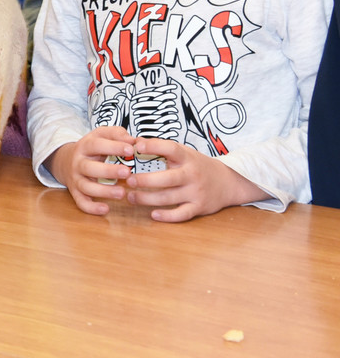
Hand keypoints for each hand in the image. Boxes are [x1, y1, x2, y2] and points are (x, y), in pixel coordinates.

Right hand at [47, 126, 135, 214]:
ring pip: (86, 186)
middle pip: (89, 167)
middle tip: (127, 172)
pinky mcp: (75, 192)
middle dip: (108, 171)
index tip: (131, 149)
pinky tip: (105, 209)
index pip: (97, 144)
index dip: (113, 146)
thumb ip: (117, 134)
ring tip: (122, 193)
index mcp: (85, 146)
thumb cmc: (92, 148)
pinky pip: (81, 202)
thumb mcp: (101, 135)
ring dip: (103, 191)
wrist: (65, 160)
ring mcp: (76, 178)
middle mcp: (78, 162)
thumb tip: (134, 141)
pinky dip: (91, 208)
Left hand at [123, 138, 266, 221]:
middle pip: (167, 179)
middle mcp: (192, 175)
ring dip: (147, 199)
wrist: (228, 182)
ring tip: (130, 197)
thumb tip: (134, 141)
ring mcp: (196, 192)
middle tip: (129, 180)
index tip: (137, 147)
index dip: (154, 146)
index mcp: (187, 158)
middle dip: (146, 180)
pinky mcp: (199, 207)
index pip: (171, 149)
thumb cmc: (198, 166)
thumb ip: (161, 148)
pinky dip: (167, 216)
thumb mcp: (184, 153)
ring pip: (169, 198)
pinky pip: (182, 214)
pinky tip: (153, 214)